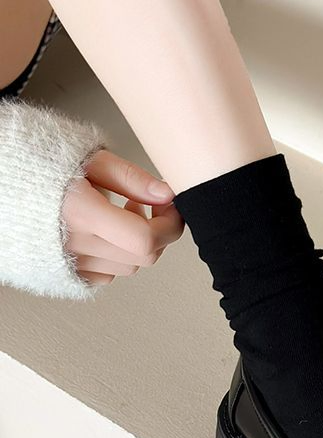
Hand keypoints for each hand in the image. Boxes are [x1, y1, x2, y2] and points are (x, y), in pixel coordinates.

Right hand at [61, 149, 184, 285]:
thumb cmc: (33, 163)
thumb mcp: (86, 157)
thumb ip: (129, 177)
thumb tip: (166, 194)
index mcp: (79, 212)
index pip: (144, 238)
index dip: (169, 226)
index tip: (170, 208)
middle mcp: (73, 244)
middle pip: (143, 257)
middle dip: (157, 233)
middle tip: (145, 206)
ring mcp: (68, 263)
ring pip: (128, 267)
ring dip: (136, 245)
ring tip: (118, 214)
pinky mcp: (64, 274)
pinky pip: (107, 274)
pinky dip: (116, 257)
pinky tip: (103, 232)